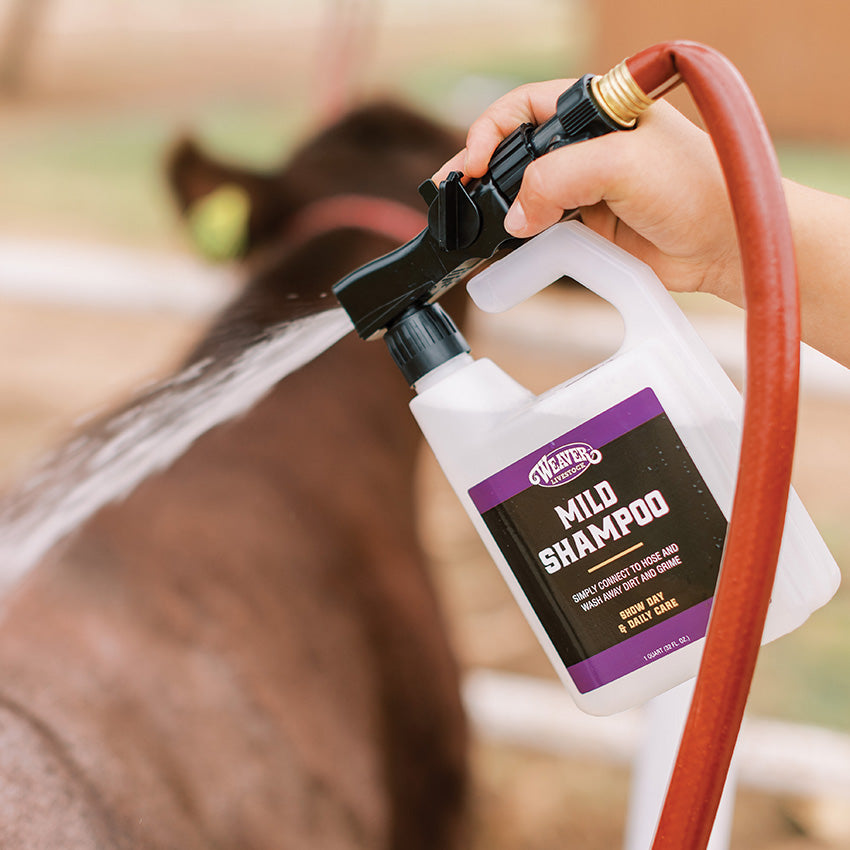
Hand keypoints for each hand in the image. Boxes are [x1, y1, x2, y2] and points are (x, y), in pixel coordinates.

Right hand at [435, 80, 742, 305]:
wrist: (726, 243)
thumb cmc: (696, 186)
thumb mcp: (621, 164)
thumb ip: (557, 180)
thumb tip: (514, 218)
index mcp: (595, 110)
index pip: (524, 107)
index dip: (491, 131)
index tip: (475, 163)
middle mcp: (585, 145)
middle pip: (515, 152)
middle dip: (483, 173)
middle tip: (456, 194)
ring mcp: (583, 188)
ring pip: (523, 194)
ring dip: (497, 210)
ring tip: (467, 225)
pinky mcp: (586, 226)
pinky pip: (539, 231)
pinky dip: (518, 241)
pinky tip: (501, 247)